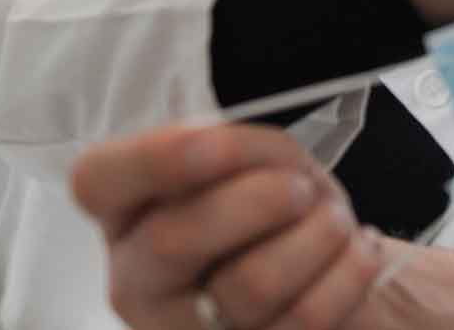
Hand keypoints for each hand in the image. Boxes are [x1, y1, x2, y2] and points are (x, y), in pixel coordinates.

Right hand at [72, 125, 384, 329]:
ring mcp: (183, 329)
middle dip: (257, 200)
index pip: (97, 181)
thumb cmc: (274, 205)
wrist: (321, 269)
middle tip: (299, 189)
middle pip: (174, 239)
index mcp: (126, 212)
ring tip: (334, 221)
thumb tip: (218, 149)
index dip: (152, 160)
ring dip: (317, 236)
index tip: (212, 141)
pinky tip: (355, 253)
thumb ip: (232, 149)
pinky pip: (303, 320)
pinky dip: (348, 272)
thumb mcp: (255, 158)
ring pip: (250, 284)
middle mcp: (138, 280)